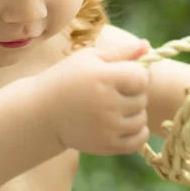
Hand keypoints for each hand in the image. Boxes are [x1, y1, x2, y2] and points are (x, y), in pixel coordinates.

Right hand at [37, 39, 150, 155]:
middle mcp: (106, 103)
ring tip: (116, 107)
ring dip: (134, 113)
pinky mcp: (107, 145)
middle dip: (133, 93)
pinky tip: (124, 123)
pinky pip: (139, 140)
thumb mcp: (88, 58)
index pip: (141, 77)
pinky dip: (137, 132)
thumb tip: (147, 45)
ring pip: (142, 119)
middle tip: (115, 92)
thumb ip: (120, 52)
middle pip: (142, 98)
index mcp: (102, 77)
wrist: (42, 112)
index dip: (137, 74)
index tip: (124, 75)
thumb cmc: (66, 79)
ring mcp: (107, 127)